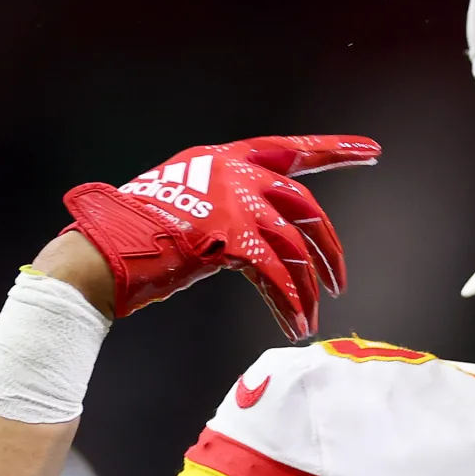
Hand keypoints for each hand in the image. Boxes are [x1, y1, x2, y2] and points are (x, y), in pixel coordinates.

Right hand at [59, 135, 378, 337]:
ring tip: (315, 316)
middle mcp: (234, 173)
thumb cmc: (136, 232)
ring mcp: (232, 203)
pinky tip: (294, 326)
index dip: (334, 150)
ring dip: (309, 287)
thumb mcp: (184, 197)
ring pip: (293, 247)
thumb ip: (224, 202)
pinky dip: (288, 304)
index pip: (291, 149)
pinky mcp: (228, 239)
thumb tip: (259, 231)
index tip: (371, 151)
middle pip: (303, 206)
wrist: (103, 249)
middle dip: (327, 248)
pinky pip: (274, 275)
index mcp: (225, 158)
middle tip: (340, 280)